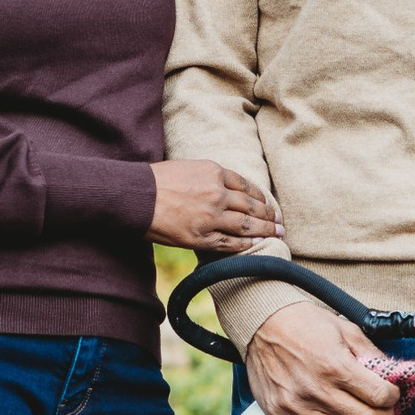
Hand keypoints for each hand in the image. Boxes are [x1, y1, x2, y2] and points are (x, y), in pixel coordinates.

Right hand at [149, 159, 284, 250]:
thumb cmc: (155, 181)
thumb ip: (207, 178)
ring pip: (247, 225)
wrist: (134, 196)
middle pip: (252, 206)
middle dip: (270, 215)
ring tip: (278, 235)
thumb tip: (222, 187)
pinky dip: (247, 245)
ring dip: (266, 231)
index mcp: (214, 172)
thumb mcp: (187, 168)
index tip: (269, 204)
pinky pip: (231, 243)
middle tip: (280, 222)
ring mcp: (211, 216)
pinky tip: (257, 246)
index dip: (262, 197)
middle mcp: (217, 193)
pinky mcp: (201, 237)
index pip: (247, 186)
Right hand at [245, 298, 401, 414]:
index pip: (379, 396)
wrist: (263, 323)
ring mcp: (295, 406)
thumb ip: (371, 354)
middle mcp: (317, 390)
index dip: (392, 397)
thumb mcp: (346, 329)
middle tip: (379, 409)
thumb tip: (391, 376)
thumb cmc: (305, 324)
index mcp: (337, 366)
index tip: (390, 394)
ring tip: (346, 411)